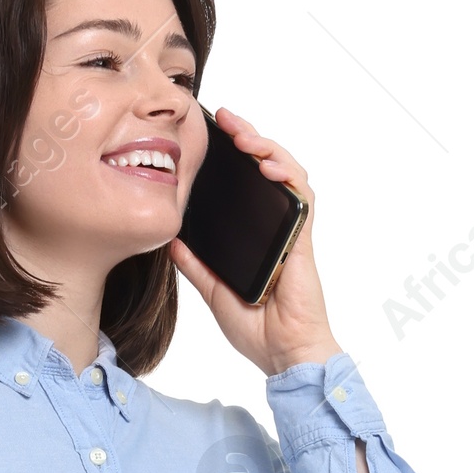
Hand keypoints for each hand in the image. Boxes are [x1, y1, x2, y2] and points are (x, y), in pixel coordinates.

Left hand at [172, 111, 340, 377]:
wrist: (282, 354)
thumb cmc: (256, 329)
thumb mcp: (212, 290)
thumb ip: (195, 265)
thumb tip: (171, 240)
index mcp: (257, 234)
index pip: (248, 184)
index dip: (235, 155)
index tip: (212, 135)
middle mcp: (276, 225)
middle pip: (267, 168)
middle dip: (249, 136)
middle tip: (225, 118)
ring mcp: (291, 229)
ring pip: (287, 172)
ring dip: (267, 147)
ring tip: (244, 134)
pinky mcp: (302, 239)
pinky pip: (301, 197)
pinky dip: (288, 175)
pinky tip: (268, 164)